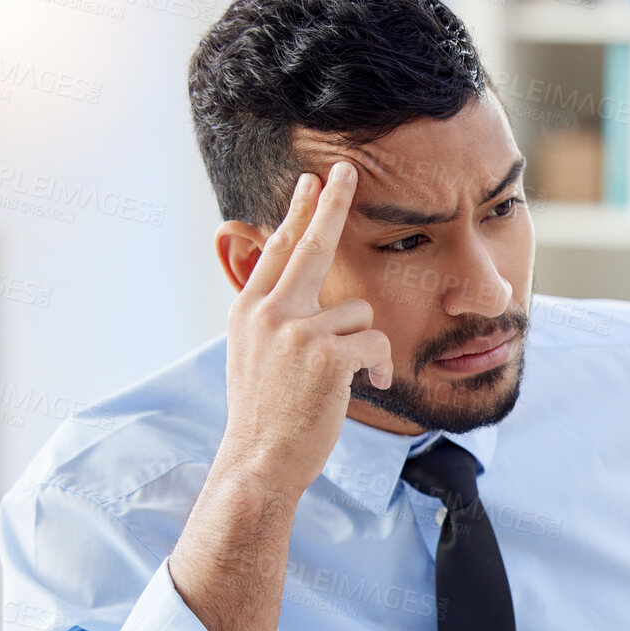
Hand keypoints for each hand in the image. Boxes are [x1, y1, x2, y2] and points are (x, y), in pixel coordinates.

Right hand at [220, 162, 393, 498]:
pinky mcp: (327, 355)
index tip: (312, 183)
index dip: (299, 214)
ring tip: (353, 377)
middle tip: (347, 170)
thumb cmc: (265, 415)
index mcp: (249, 310)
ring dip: (368, 345)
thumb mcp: (253, 357)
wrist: (260, 460)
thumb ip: (272, 320)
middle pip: (311, 245)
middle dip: (332, 204)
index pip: (277, 249)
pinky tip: (368, 386)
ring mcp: (296, 331)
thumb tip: (291, 291)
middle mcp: (268, 312)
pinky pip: (375, 341)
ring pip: (361, 313)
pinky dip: (380, 365)